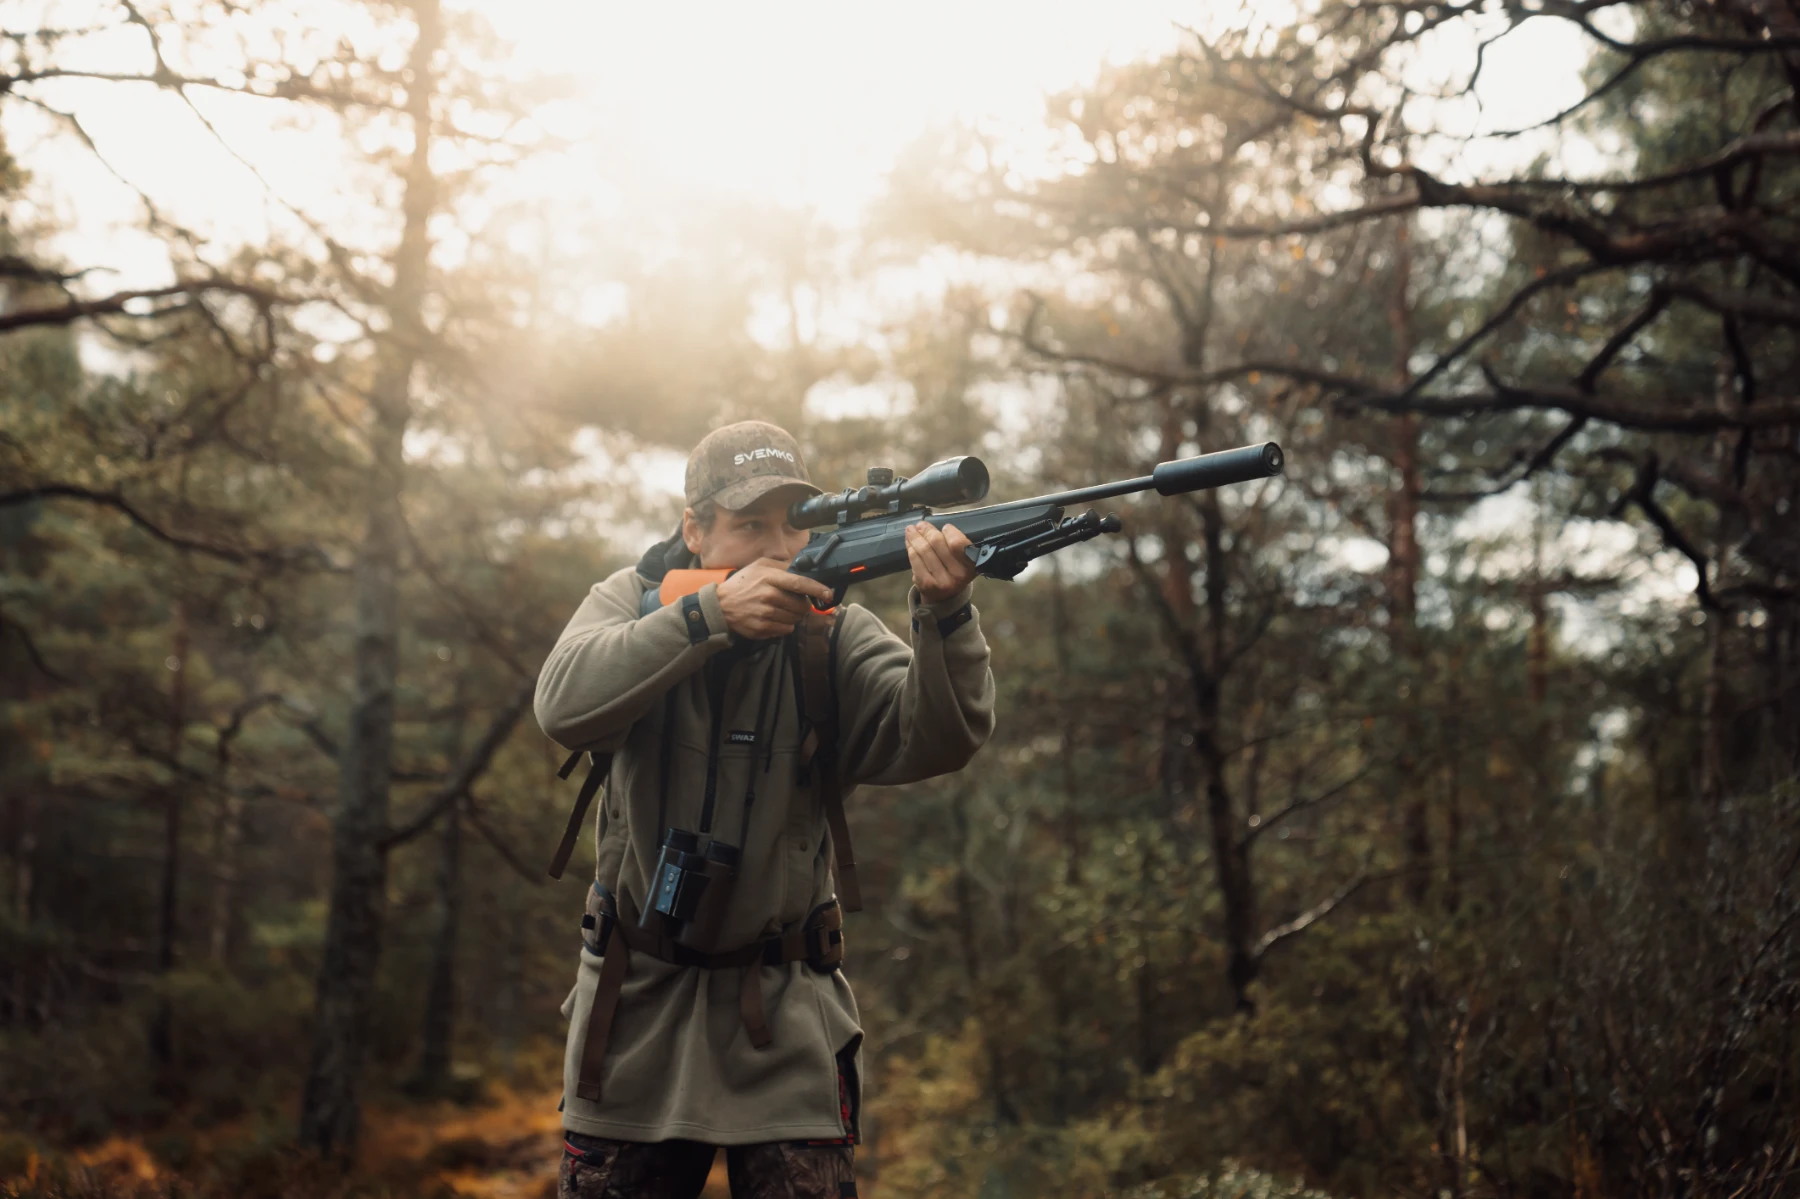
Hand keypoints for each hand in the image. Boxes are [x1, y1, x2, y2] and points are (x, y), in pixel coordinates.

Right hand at [715, 558, 835, 639]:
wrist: (720, 605)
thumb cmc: (742, 583)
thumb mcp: (759, 566)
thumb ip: (781, 565)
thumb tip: (802, 567)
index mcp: (769, 578)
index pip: (800, 584)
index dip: (817, 589)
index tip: (828, 594)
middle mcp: (769, 596)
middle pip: (801, 605)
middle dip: (803, 605)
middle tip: (795, 602)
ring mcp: (765, 614)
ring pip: (795, 619)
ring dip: (794, 616)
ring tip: (782, 610)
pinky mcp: (762, 628)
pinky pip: (786, 630)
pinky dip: (785, 625)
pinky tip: (775, 618)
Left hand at [906, 521, 977, 604]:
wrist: (945, 597)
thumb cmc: (954, 571)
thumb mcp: (963, 559)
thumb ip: (954, 543)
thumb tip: (929, 526)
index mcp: (971, 565)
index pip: (958, 543)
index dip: (949, 532)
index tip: (944, 527)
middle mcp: (959, 575)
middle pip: (937, 543)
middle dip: (927, 531)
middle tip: (921, 525)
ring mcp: (942, 581)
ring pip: (924, 550)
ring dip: (915, 537)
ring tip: (911, 530)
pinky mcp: (926, 584)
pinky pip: (915, 560)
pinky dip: (911, 549)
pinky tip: (910, 543)